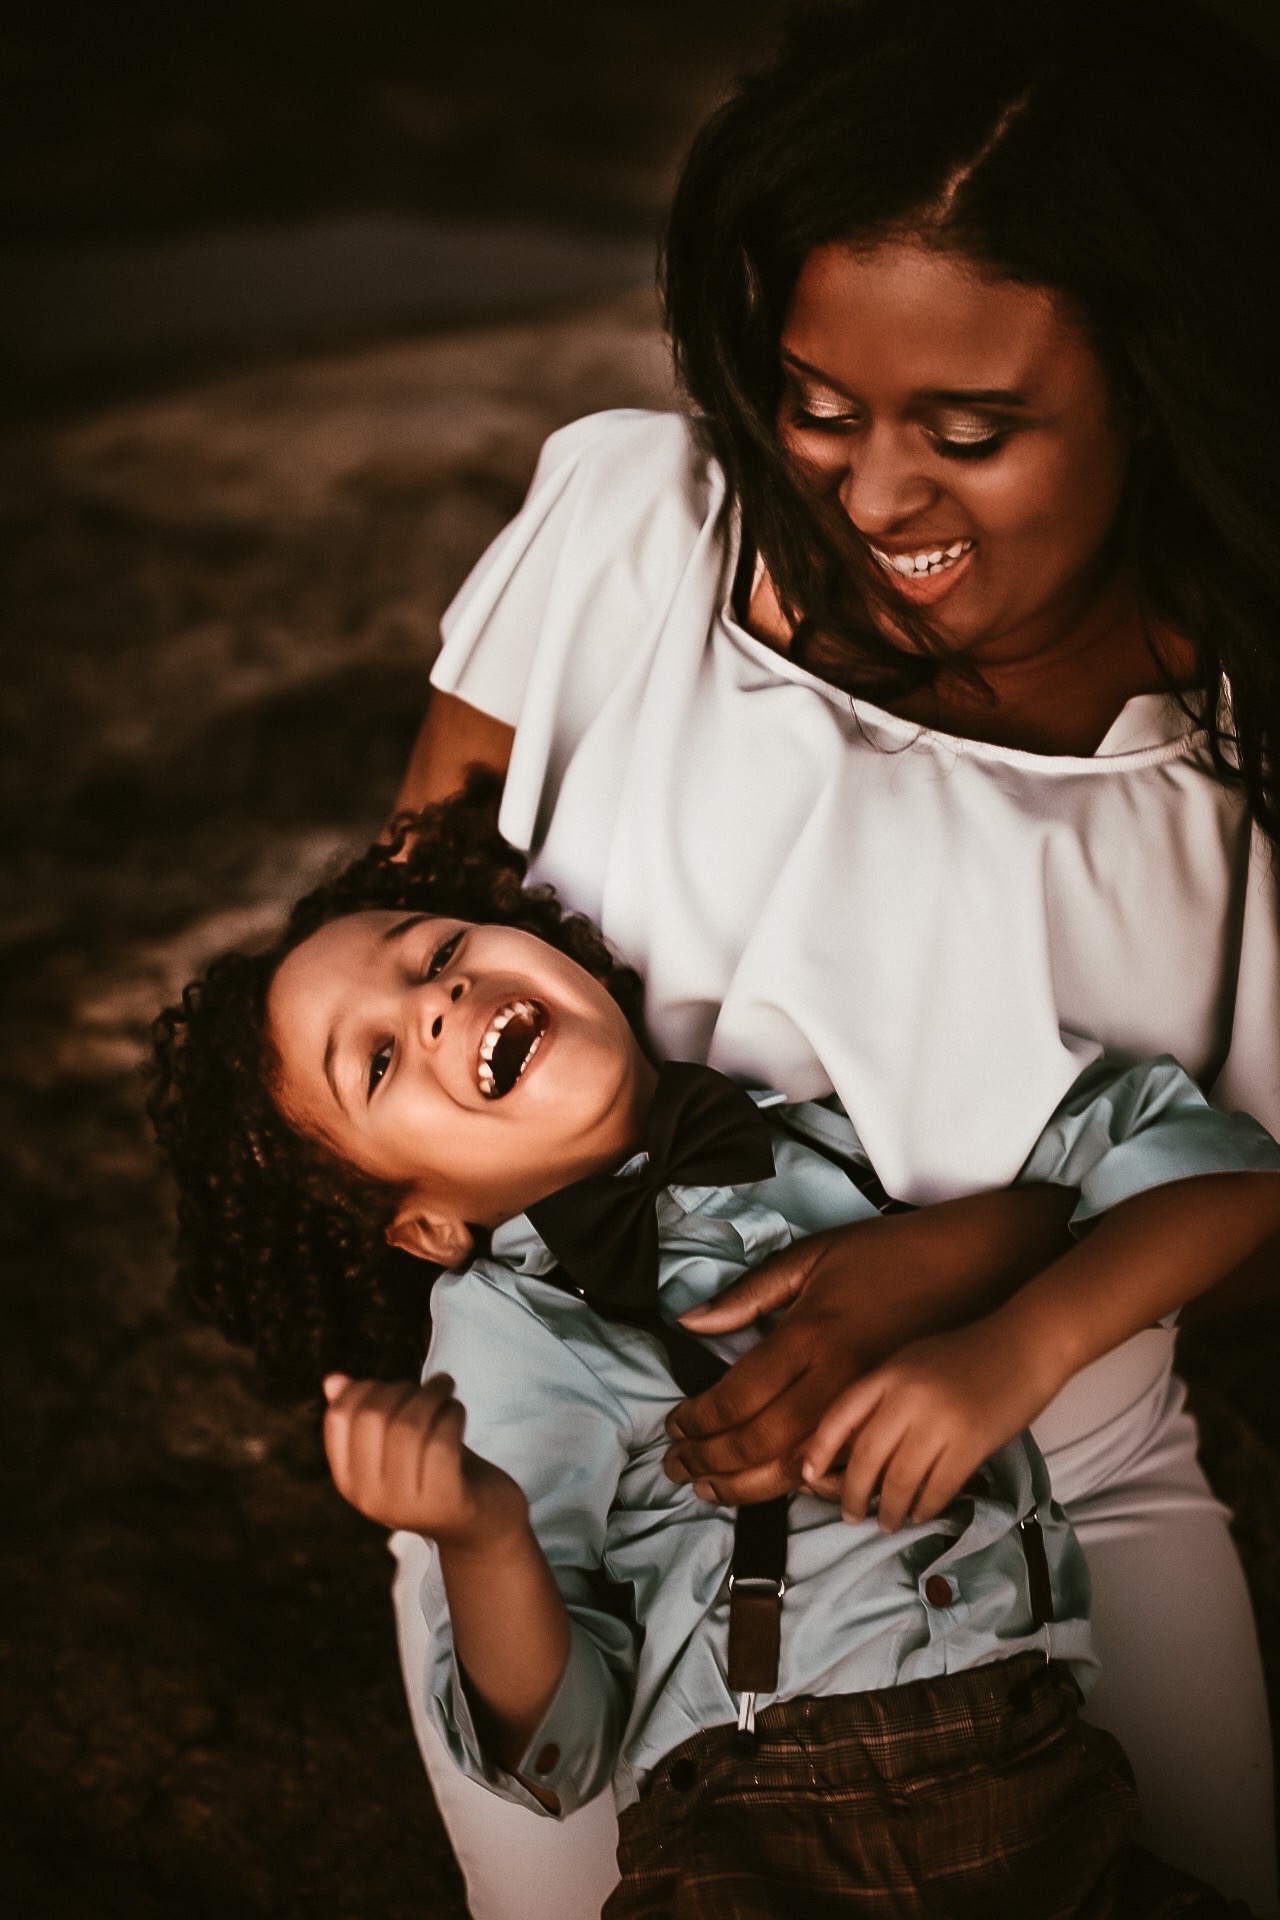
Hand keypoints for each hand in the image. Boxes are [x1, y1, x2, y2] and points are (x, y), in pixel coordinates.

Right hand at [323, 1373, 526, 1549]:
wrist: (484, 1525)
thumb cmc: (440, 1472)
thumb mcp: (400, 1444)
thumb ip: (368, 1414)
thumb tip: (332, 1380)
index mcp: (350, 1481)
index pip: (338, 1418)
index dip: (367, 1388)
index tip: (399, 1388)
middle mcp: (369, 1498)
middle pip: (372, 1416)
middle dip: (404, 1389)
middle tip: (432, 1386)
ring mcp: (404, 1505)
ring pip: (409, 1425)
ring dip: (433, 1395)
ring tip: (448, 1390)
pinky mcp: (443, 1502)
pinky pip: (441, 1442)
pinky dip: (452, 1415)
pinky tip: (458, 1413)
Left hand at [663, 1187, 1073, 1504]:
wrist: (974, 1266)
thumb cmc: (889, 1254)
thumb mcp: (813, 1257)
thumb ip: (749, 1295)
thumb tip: (691, 1323)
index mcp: (810, 1333)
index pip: (738, 1396)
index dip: (699, 1422)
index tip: (674, 1429)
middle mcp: (837, 1376)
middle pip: (762, 1442)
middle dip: (713, 1462)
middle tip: (680, 1469)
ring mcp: (871, 1406)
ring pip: (800, 1469)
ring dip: (748, 1485)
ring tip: (713, 1488)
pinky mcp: (897, 1422)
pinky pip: (844, 1471)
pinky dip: (804, 1488)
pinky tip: (776, 1487)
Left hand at [801, 1312, 1062, 1529]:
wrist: (1024, 1344)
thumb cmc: (965, 1354)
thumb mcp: (912, 1363)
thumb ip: (883, 1395)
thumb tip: (853, 1446)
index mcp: (888, 1373)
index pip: (839, 1416)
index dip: (819, 1449)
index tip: (808, 1476)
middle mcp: (907, 1397)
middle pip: (866, 1458)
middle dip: (853, 1494)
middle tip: (851, 1515)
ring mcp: (939, 1422)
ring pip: (900, 1482)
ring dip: (890, 1510)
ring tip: (887, 1522)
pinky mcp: (971, 1445)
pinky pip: (938, 1489)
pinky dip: (925, 1508)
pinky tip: (920, 1513)